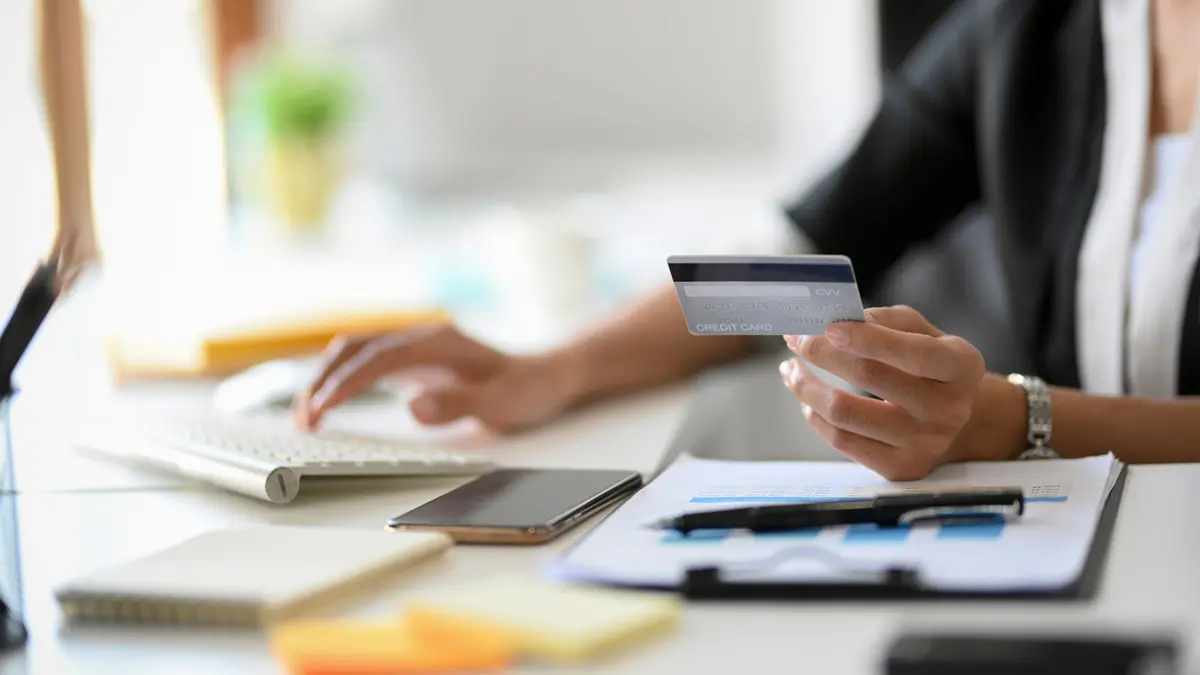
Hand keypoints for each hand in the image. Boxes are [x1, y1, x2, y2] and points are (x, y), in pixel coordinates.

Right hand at [294, 324, 577, 432]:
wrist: (547, 374)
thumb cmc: (526, 389)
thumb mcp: (501, 404)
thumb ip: (458, 404)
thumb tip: (413, 405)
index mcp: (440, 343)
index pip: (378, 359)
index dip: (345, 384)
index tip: (321, 411)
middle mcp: (422, 336)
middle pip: (356, 348)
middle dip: (323, 381)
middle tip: (304, 420)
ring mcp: (415, 344)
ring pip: (355, 350)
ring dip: (325, 377)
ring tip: (306, 415)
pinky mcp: (413, 357)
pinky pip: (365, 360)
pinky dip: (340, 377)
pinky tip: (326, 399)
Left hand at [779, 306, 1023, 479]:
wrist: (955, 419)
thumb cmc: (930, 366)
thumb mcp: (924, 333)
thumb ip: (888, 321)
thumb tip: (842, 320)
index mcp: (961, 366)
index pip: (915, 352)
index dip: (869, 339)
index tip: (829, 326)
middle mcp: (949, 409)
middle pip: (871, 377)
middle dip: (823, 353)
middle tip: (796, 338)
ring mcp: (925, 444)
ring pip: (846, 413)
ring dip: (807, 386)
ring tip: (791, 369)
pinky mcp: (900, 468)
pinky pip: (841, 441)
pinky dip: (815, 416)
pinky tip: (807, 399)